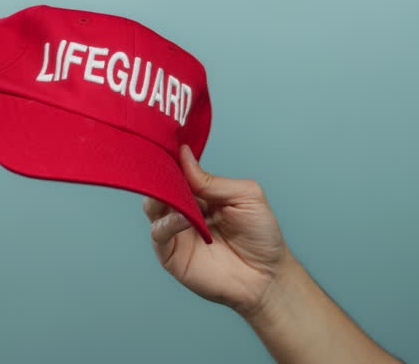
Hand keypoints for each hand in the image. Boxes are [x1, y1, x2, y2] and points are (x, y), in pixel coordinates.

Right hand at [142, 144, 293, 316]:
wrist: (266, 275)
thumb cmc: (260, 236)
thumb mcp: (245, 196)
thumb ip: (213, 180)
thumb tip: (185, 156)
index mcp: (200, 193)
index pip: (178, 170)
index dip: (173, 157)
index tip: (169, 142)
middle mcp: (184, 209)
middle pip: (160, 185)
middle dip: (160, 173)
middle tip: (163, 162)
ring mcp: (175, 232)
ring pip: (152, 206)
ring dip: (160, 194)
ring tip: (172, 189)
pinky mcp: (170, 254)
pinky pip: (159, 233)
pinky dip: (168, 222)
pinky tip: (185, 218)